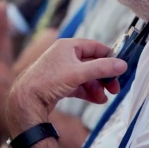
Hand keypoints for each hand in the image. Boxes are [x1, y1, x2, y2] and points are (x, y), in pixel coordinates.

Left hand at [7, 39, 125, 135]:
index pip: (95, 47)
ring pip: (86, 76)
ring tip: (105, 98)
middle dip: (104, 76)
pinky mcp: (59, 84)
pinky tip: (97, 100)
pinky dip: (88, 92)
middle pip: (92, 63)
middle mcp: (65, 56)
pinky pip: (78, 85)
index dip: (109, 56)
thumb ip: (102, 68)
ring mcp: (61, 70)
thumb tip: (122, 64)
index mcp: (68, 47)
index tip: (120, 67)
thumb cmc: (48, 81)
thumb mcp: (79, 73)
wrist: (25, 100)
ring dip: (97, 87)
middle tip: (115, 87)